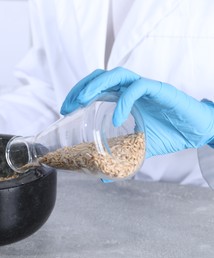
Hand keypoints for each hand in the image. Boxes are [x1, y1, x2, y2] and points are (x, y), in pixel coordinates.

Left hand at [61, 67, 213, 157]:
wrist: (199, 131)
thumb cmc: (170, 133)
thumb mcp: (139, 148)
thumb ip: (121, 158)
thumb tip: (103, 176)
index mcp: (125, 97)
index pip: (96, 87)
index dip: (78, 93)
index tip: (65, 108)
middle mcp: (133, 88)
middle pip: (101, 76)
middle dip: (81, 87)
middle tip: (68, 105)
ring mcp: (146, 86)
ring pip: (117, 75)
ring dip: (96, 86)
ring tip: (82, 101)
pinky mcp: (160, 90)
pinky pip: (138, 89)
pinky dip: (123, 102)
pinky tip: (116, 118)